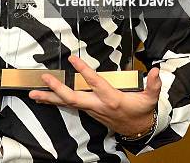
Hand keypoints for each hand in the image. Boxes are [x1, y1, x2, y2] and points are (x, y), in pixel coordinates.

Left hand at [29, 56, 160, 136]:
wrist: (138, 130)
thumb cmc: (141, 111)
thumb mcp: (150, 99)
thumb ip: (153, 85)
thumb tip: (156, 71)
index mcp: (111, 99)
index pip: (95, 83)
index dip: (83, 71)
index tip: (72, 59)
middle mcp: (97, 105)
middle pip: (73, 98)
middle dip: (57, 89)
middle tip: (44, 79)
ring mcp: (90, 110)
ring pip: (67, 104)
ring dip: (49, 98)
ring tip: (33, 93)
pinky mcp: (87, 111)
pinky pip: (67, 106)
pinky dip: (54, 102)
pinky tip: (42, 98)